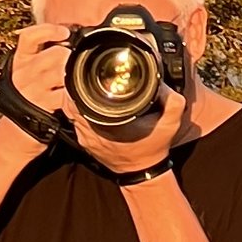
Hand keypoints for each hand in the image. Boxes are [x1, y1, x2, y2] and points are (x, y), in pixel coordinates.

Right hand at [6, 21, 74, 130]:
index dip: (48, 30)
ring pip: (61, 72)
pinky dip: (75, 92)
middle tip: (78, 59)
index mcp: (21, 60)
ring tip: (79, 76)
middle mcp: (24, 73)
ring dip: (74, 73)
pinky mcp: (43, 104)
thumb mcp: (28, 72)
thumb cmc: (28, 95)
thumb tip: (70, 40)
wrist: (16, 128)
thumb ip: (43, 56)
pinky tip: (79, 93)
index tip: (64, 32)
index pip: (29, 37)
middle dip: (71, 55)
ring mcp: (33, 89)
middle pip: (54, 54)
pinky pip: (65, 94)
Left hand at [69, 62, 192, 174]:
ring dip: (75, 96)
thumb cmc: (153, 148)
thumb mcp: (170, 124)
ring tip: (84, 83)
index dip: (79, 80)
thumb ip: (171, 101)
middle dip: (75, 84)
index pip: (79, 97)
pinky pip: (75, 120)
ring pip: (70, 111)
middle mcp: (91, 131)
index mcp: (108, 123)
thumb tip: (162, 83)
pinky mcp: (85, 141)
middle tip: (84, 72)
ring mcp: (85, 137)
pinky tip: (88, 101)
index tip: (85, 68)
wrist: (143, 172)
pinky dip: (79, 109)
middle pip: (70, 101)